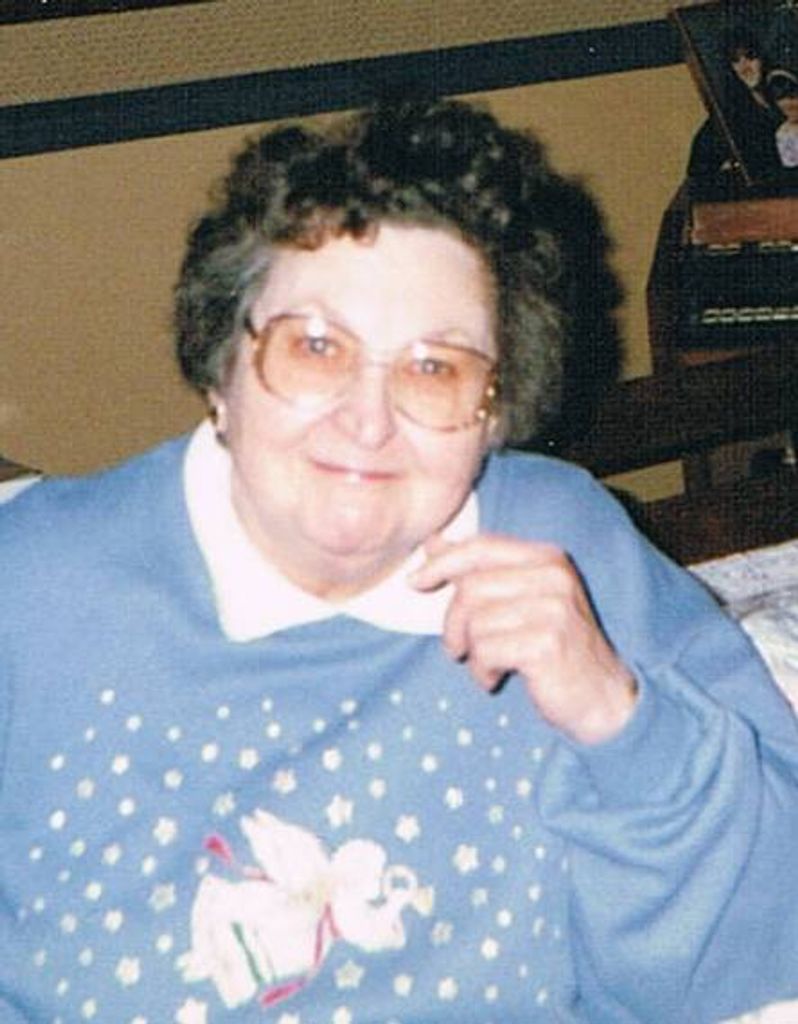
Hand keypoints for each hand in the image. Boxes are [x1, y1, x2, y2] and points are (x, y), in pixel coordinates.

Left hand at [410, 533, 637, 743]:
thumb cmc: (554, 648)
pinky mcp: (547, 644)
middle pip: (471, 588)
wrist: (602, 698)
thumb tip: (432, 542)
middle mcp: (553, 576)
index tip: (415, 582)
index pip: (481, 547)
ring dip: (471, 652)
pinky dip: (482, 670)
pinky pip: (487, 650)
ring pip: (476, 622)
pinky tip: (497, 678)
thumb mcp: (520, 601)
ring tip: (488, 665)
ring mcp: (553, 609)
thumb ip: (480, 570)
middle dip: (453, 623)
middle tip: (458, 647)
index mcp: (547, 558)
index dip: (442, 562)